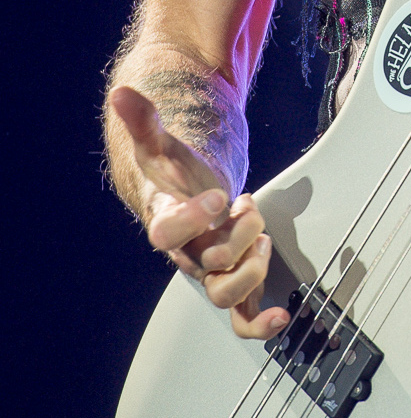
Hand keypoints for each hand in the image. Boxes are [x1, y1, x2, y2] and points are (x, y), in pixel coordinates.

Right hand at [109, 86, 289, 340]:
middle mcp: (186, 253)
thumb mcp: (162, 145)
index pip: (166, 234)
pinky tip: (281, 317)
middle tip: (248, 206)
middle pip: (207, 263)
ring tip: (262, 239)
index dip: (191, 219)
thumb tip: (122, 93)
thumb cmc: (173, 176)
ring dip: (252, 268)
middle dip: (237, 234)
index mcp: (165, 222)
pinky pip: (240, 317)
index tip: (217, 195)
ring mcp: (209, 270)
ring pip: (224, 293)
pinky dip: (259, 324)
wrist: (186, 197)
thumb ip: (145, 121)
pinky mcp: (232, 282)